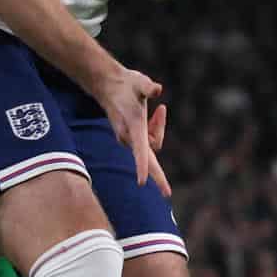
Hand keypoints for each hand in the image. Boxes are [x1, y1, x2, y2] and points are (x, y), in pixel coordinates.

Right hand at [94, 65, 170, 194]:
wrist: (109, 86)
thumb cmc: (126, 84)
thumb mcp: (139, 81)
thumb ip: (148, 87)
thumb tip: (157, 89)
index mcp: (134, 127)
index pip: (139, 149)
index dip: (142, 165)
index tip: (142, 182)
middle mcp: (130, 136)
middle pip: (148, 159)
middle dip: (157, 176)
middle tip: (167, 194)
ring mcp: (130, 139)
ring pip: (153, 143)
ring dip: (160, 128)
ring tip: (160, 109)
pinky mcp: (132, 138)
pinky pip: (151, 140)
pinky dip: (157, 128)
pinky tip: (158, 112)